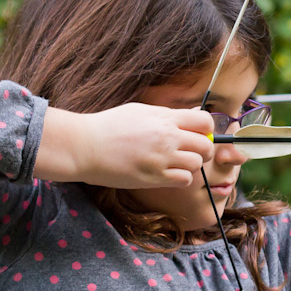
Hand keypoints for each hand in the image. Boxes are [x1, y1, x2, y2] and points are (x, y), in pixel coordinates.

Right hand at [41, 103, 214, 187]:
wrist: (84, 146)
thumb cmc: (108, 126)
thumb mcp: (140, 111)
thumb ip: (167, 114)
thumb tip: (191, 114)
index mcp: (163, 118)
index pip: (204, 120)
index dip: (206, 129)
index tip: (198, 134)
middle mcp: (166, 137)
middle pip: (206, 145)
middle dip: (203, 149)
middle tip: (190, 152)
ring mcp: (161, 159)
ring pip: (197, 164)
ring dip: (191, 165)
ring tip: (175, 164)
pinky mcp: (153, 178)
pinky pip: (184, 180)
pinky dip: (181, 178)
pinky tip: (168, 174)